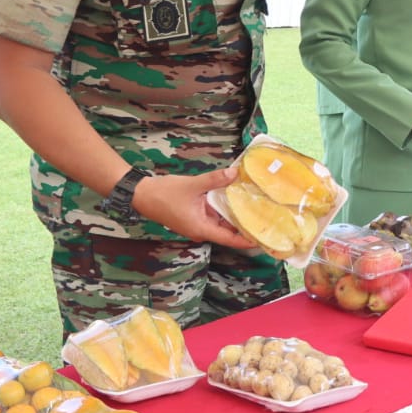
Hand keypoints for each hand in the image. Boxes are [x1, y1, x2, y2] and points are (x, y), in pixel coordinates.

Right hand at [131, 166, 257, 248]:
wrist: (142, 194)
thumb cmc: (165, 194)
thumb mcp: (193, 185)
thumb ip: (215, 179)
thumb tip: (235, 172)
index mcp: (202, 228)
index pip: (230, 239)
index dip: (248, 240)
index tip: (265, 239)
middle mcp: (202, 230)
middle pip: (229, 231)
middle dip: (247, 226)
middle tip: (269, 219)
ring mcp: (198, 223)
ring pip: (222, 222)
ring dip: (236, 216)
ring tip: (259, 208)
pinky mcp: (195, 216)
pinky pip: (214, 215)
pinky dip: (225, 209)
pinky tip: (237, 198)